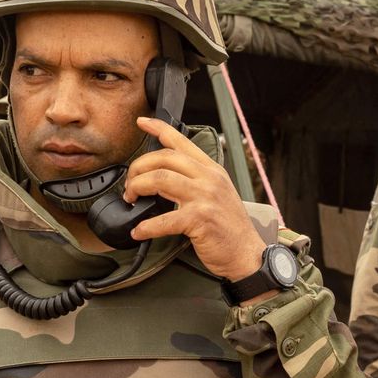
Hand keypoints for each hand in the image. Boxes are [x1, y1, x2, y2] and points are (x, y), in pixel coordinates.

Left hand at [123, 116, 264, 281]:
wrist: (247, 255)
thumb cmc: (230, 228)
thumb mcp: (218, 194)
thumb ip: (196, 180)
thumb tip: (163, 178)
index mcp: (212, 170)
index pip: (181, 141)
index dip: (159, 128)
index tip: (142, 122)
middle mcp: (209, 178)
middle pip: (164, 158)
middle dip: (138, 168)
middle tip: (130, 185)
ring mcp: (205, 197)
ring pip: (160, 180)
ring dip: (138, 188)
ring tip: (131, 200)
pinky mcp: (200, 219)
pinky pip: (164, 219)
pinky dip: (146, 226)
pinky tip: (139, 231)